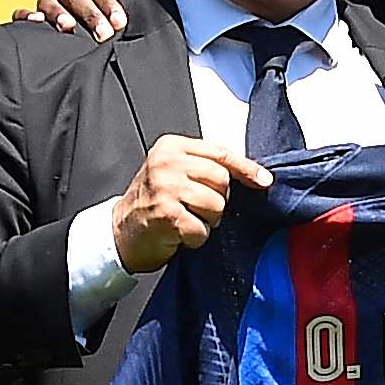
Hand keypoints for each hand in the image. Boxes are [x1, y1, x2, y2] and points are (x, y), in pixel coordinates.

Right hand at [26, 0, 133, 39]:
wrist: (95, 38)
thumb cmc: (110, 16)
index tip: (119, 21)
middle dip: (89, 13)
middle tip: (104, 33)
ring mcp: (46, 2)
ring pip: (48, 0)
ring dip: (59, 12)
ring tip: (69, 27)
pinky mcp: (30, 18)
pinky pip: (21, 13)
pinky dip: (26, 15)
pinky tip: (36, 22)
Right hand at [112, 135, 270, 271]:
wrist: (120, 230)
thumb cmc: (152, 202)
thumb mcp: (175, 172)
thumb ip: (206, 166)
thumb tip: (254, 175)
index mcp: (172, 147)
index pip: (221, 153)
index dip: (246, 169)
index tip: (264, 181)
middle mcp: (167, 163)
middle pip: (222, 180)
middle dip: (218, 199)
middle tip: (198, 207)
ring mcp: (165, 187)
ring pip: (216, 205)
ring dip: (208, 220)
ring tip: (187, 219)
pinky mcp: (165, 214)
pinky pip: (201, 229)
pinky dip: (196, 237)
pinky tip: (180, 233)